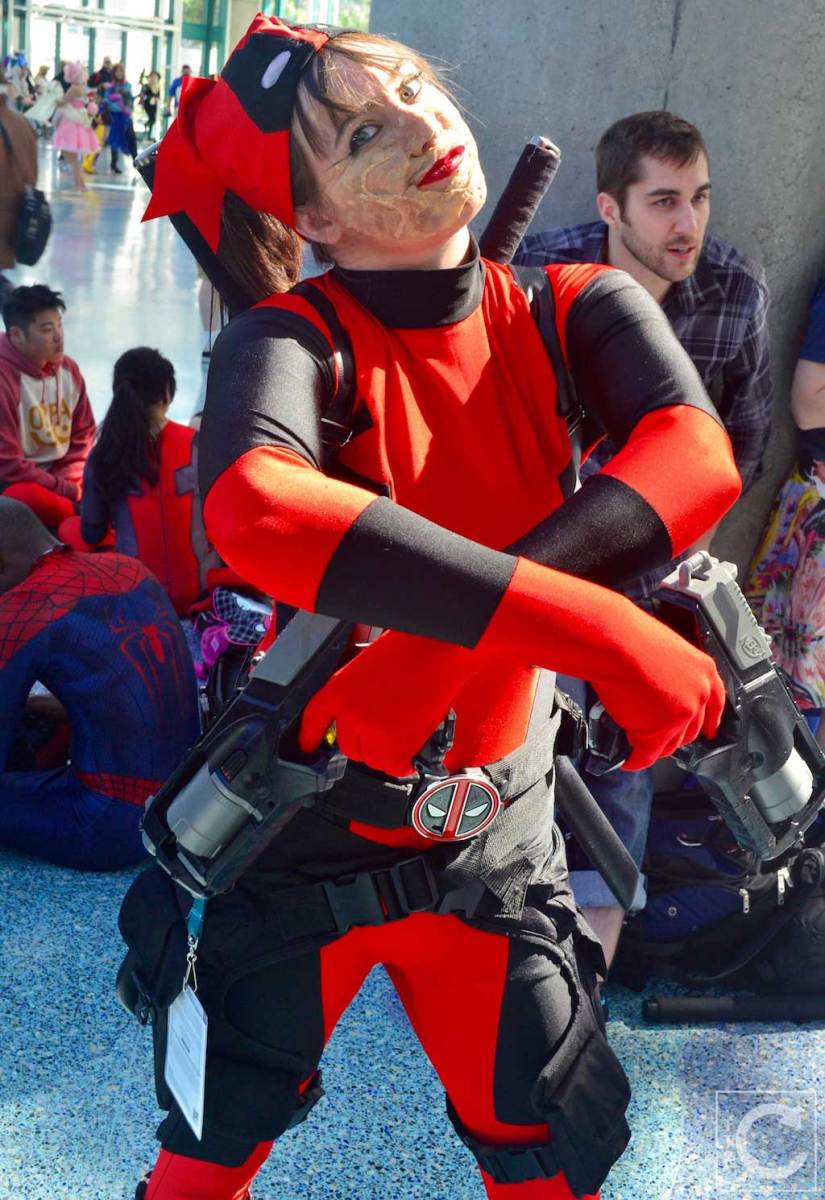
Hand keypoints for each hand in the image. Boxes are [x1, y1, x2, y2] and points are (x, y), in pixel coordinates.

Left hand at [298, 631, 477, 776]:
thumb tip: (356, 721)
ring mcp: (370, 734)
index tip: (308, 747)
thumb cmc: (407, 653)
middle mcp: (348, 715)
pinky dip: (404, 761)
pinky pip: (394, 767)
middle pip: (348, 746)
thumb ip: (355, 697)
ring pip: (372, 759)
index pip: (314, 720)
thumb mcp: (365, 669)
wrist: (436, 654)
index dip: (309, 737)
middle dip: (366, 741)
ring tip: (405, 726)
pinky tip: (413, 742)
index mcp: (337, 691)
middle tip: (388, 725)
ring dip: (387, 751)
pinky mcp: (393, 748)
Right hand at [474, 558, 724, 771]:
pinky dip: (636, 760)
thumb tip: (661, 695)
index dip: (712, 720)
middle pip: (691, 730)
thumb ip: (672, 676)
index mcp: (704, 671)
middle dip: (673, 736)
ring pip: (669, 745)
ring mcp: (682, 714)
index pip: (717, 703)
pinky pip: (647, 754)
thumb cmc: (629, 637)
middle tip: (656, 738)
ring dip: (652, 748)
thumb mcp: (664, 652)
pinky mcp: (660, 731)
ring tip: (636, 745)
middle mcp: (699, 694)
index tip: (710, 731)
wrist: (614, 641)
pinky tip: (628, 761)